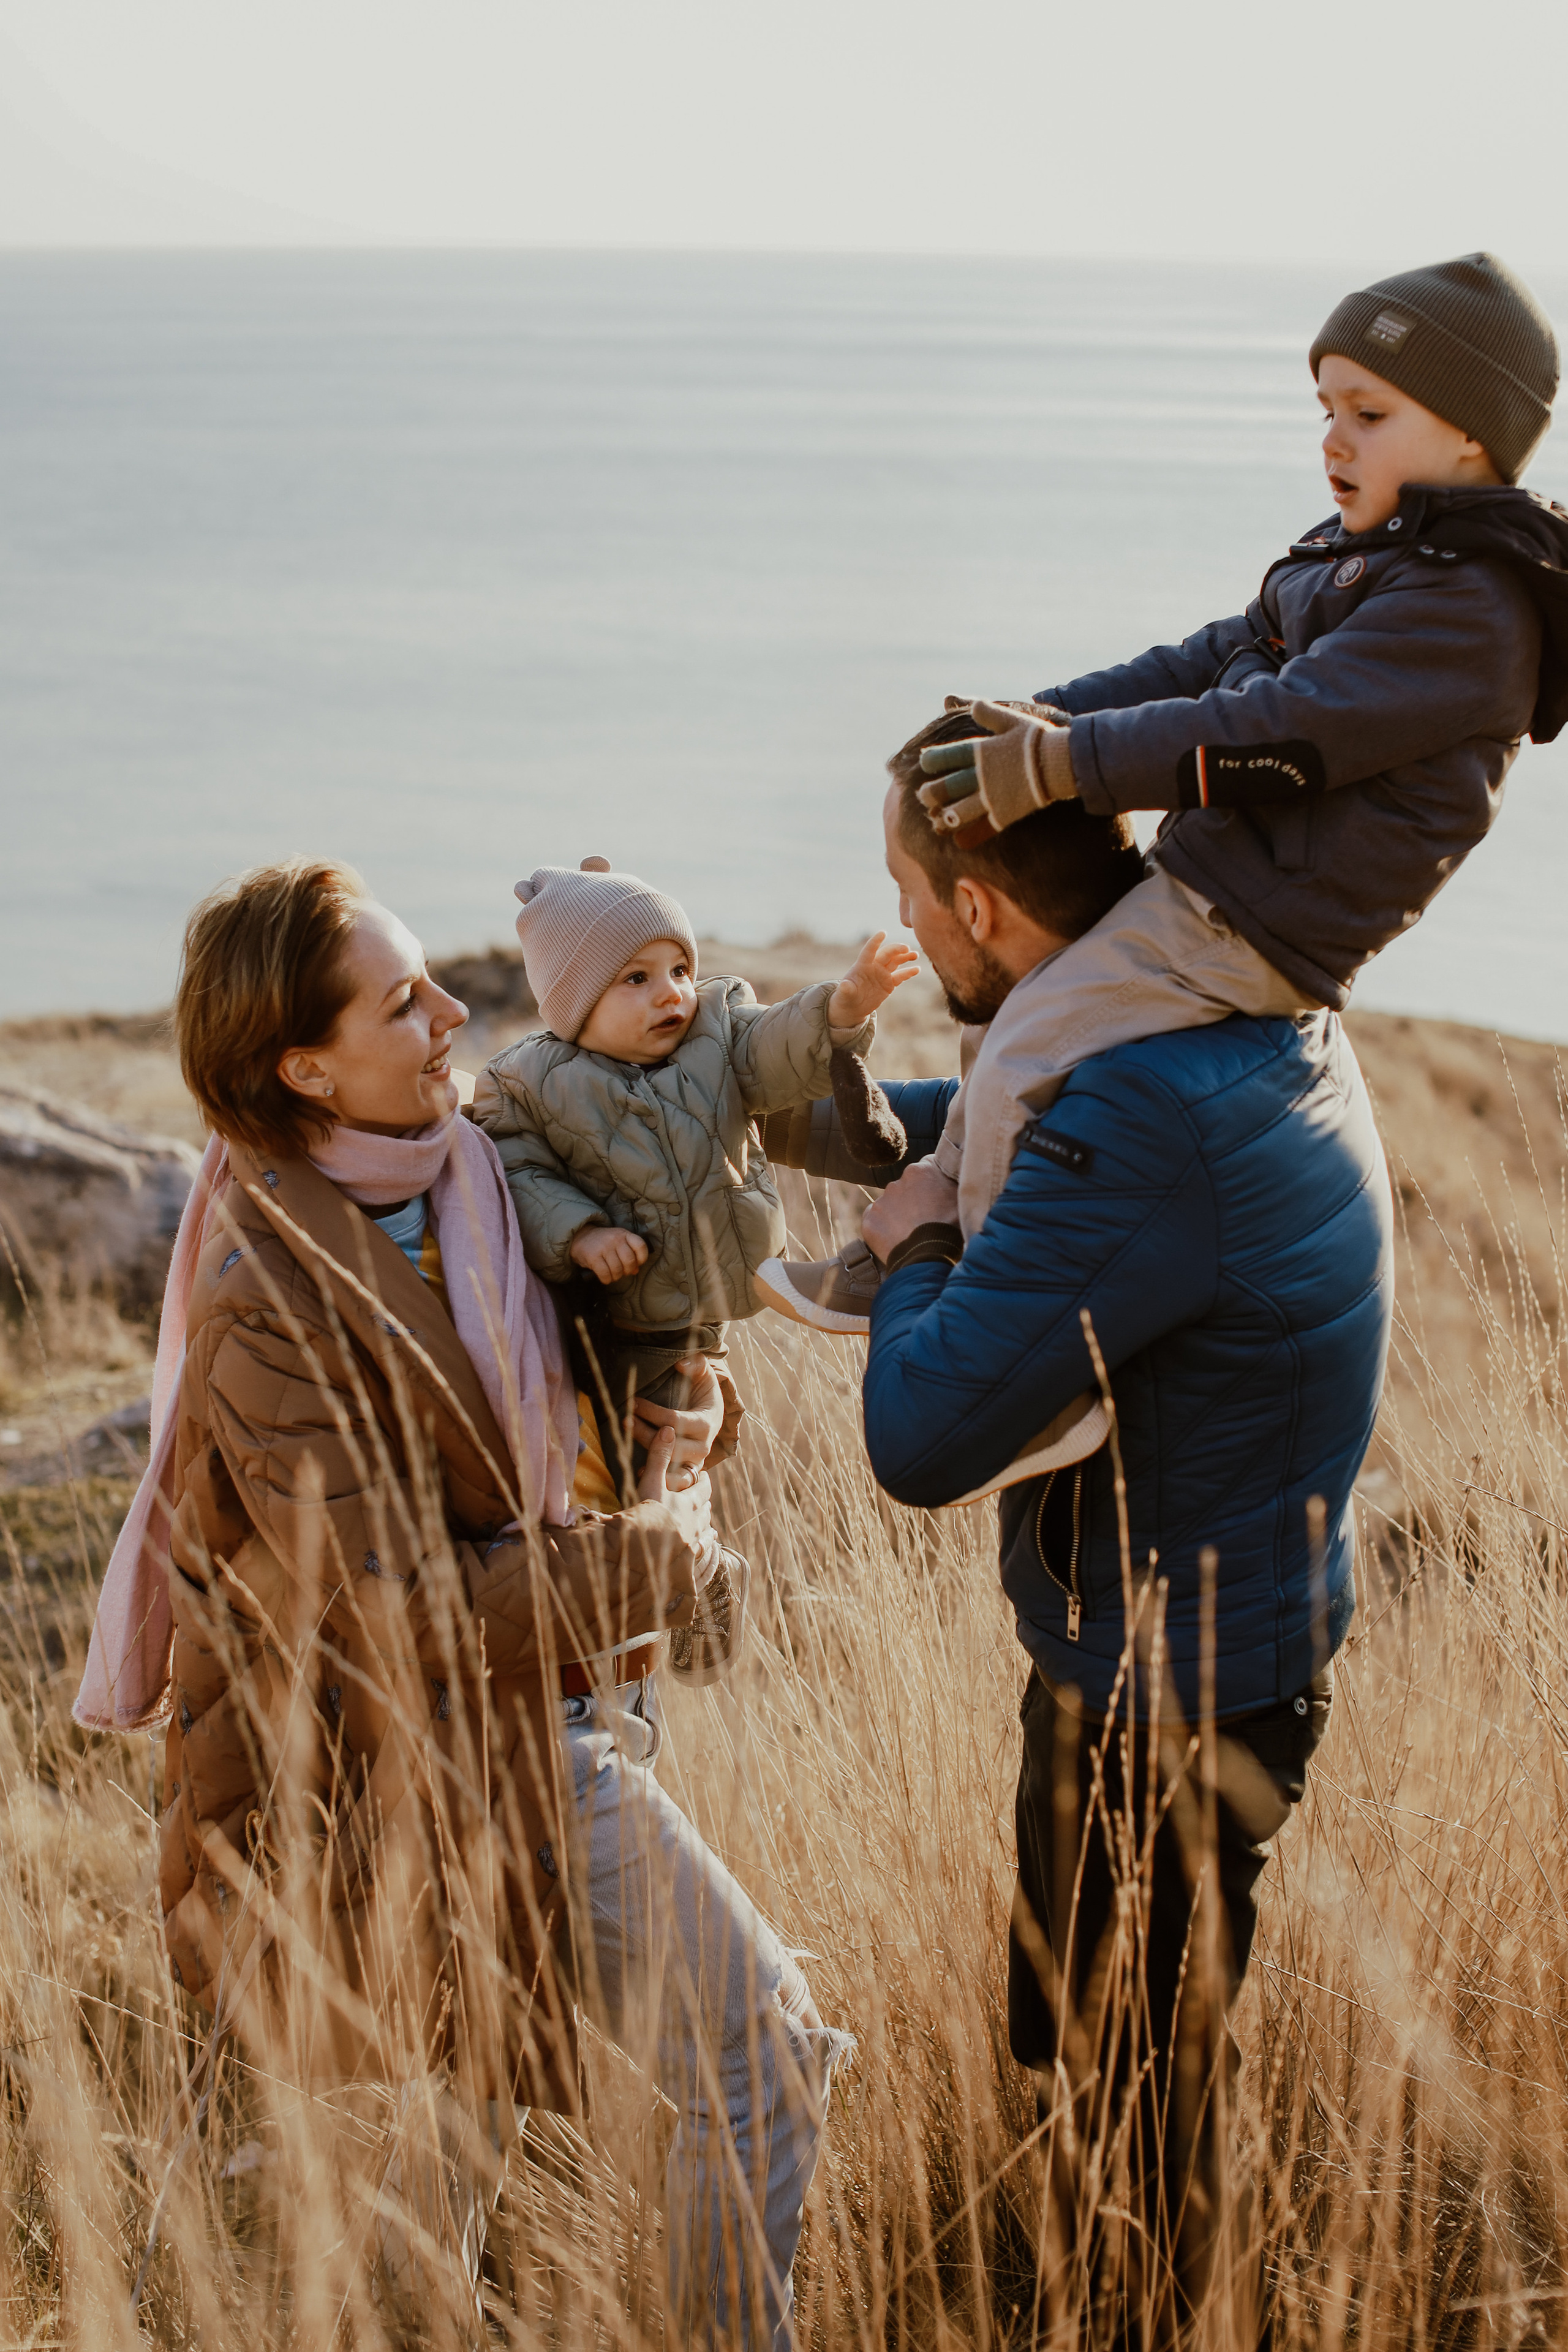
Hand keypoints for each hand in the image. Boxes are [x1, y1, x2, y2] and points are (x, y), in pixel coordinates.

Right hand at [570, 1224, 649, 1283]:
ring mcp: (604, 1247)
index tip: (636, 1263)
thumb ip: (629, 1254)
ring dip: (616, 1277)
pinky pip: (605, 1274)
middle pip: (630, 1261)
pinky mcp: (593, 1257)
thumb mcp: (618, 1243)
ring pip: (617, 1270)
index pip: (641, 1246)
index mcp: (624, 1234)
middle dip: (627, 1271)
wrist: (580, 1237)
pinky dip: (606, 1279)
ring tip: (612, 1274)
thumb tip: (636, 1270)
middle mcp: (615, 1239)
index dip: (642, 1259)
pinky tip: (605, 1277)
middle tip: (622, 1271)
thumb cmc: (603, 1243)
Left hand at [629, 1356, 725, 1489]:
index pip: (675, 1421)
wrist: (713, 1414)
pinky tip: (639, 1472)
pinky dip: (659, 1478)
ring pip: (669, 1463)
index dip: (652, 1412)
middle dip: (643, 1433)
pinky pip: (675, 1481)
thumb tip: (681, 1363)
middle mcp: (703, 1446)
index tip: (633, 1402)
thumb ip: (697, 1363)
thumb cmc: (704, 1392)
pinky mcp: (688, 1470)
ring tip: (625, 1444)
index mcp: (706, 1423)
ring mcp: (695, 1461)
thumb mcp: (704, 1374)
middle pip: (669, 1445)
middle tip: (624, 1421)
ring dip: (646, 1455)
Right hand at [635, 1425, 712, 1551]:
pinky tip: (711, 1540)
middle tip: (703, 1495)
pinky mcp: (688, 1558)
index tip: (703, 1476)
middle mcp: (694, 1521)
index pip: (702, 1487)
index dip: (703, 1480)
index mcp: (687, 1502)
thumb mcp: (651, 1482)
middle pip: (705, 1507)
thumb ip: (659, 1456)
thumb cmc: (646, 1514)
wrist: (643, 1550)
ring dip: (705, 1520)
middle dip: (704, 1500)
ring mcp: (692, 1541)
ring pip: (705, 1527)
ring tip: (706, 1516)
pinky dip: (708, 1541)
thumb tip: (669, 1429)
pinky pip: (703, 1548)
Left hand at [827, 931, 919, 1028]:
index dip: (875, 941)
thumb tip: (844, 986)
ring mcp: (882, 974)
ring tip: (915, 955)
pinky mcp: (889, 983)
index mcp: (862, 966)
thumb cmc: (846, 998)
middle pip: (887, 954)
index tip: (883, 933)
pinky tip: (917, 969)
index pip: (869, 950)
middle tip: (906, 949)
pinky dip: (909, 972)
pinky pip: (901, 976)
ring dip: (905, 957)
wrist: (853, 1007)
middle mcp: (874, 967)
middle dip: (896, 949)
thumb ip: (846, 990)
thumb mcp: (845, 995)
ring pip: (896, 961)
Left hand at [861, 1160, 959, 1265]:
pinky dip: (884, 1228)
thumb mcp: (960, 1199)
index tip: (938, 1196)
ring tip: (912, 1232)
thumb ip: (953, 1181)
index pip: (927, 1169)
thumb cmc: (950, 1228)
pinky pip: (876, 1221)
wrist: (927, 1256)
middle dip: (915, 1199)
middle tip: (926, 1218)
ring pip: (890, 1204)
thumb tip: (954, 1175)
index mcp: (920, 1172)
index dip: (934, 1183)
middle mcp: (897, 1182)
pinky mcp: (869, 1220)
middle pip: (907, 1188)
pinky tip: (897, 1239)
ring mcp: (881, 1202)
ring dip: (899, 1214)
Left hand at [917, 701, 1075, 835]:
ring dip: (945, 816)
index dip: (931, 760)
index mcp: (981, 752)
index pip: (946, 757)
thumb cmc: (1038, 738)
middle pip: (947, 787)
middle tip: (924, 796)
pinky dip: (970, 835)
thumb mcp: (1013, 719)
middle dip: (931, 793)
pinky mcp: (1005, 814)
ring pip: (959, 811)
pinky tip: (960, 840)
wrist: (1060, 762)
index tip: (925, 762)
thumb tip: (972, 704)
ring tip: (938, 819)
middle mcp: (981, 776)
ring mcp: (992, 797)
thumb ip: (989, 713)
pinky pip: (982, 827)